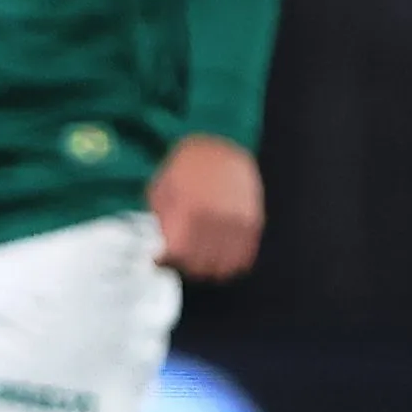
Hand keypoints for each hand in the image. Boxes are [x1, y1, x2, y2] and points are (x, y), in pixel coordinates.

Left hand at [148, 133, 261, 280]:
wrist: (222, 143)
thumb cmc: (184, 166)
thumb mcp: (161, 187)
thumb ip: (160, 218)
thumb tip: (158, 246)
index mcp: (189, 208)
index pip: (177, 251)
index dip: (164, 260)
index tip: (158, 259)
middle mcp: (215, 217)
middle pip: (200, 261)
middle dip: (185, 265)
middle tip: (178, 260)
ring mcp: (237, 220)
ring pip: (223, 262)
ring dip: (208, 268)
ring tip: (198, 263)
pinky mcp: (253, 221)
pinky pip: (244, 254)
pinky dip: (231, 263)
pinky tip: (220, 260)